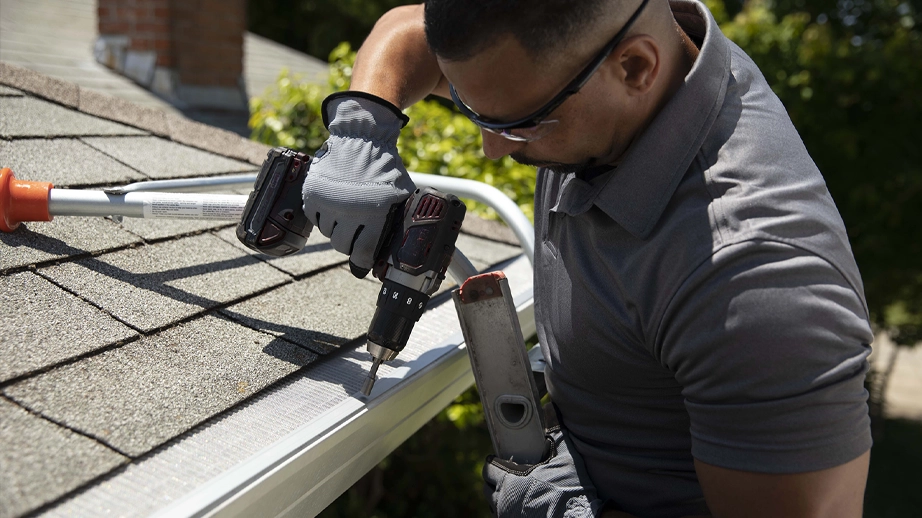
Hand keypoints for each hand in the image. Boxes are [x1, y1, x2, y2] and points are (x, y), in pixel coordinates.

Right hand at [302, 91, 415, 277]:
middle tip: (355, 237)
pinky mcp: (313, 193)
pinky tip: (334, 207)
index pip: (362, 252)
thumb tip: (396, 251)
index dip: (362, 262)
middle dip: (350, 244)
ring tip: (346, 216)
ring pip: (328, 233)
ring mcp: (328, 202)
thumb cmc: (385, 168)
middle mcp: (348, 210)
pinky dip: (323, 217)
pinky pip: (314, 218)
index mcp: (373, 214)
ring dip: (336, 229)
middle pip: (342, 246)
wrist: (362, 139)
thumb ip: (397, 222)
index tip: (363, 263)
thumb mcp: (401, 196)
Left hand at [483, 406, 606, 517]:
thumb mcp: (564, 456)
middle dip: (493, 479)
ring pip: (495, 505)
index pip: (489, 468)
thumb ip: (555, 430)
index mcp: (509, 481)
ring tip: (515, 490)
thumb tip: (551, 408)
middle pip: (487, 488)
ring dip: (501, 496)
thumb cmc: (570, 490)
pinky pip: (505, 516)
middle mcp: (504, 501)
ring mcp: (509, 517)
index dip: (494, 462)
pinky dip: (510, 510)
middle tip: (506, 473)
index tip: (499, 458)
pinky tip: (525, 505)